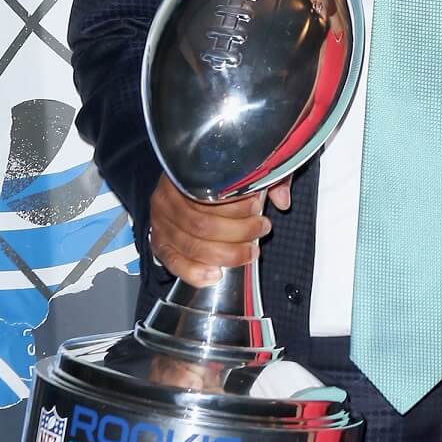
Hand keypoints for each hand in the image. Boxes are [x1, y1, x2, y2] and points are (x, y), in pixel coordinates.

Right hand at [149, 174, 271, 286]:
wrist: (188, 173)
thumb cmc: (217, 173)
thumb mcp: (245, 166)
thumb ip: (266, 177)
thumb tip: (282, 200)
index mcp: (185, 173)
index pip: (209, 194)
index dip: (236, 205)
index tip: (258, 206)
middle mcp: (168, 197)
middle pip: (202, 224)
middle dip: (238, 232)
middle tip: (261, 229)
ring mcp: (160, 221)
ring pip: (192, 245)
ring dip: (225, 253)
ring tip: (250, 251)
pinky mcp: (159, 241)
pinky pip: (174, 262)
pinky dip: (194, 272)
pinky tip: (214, 275)